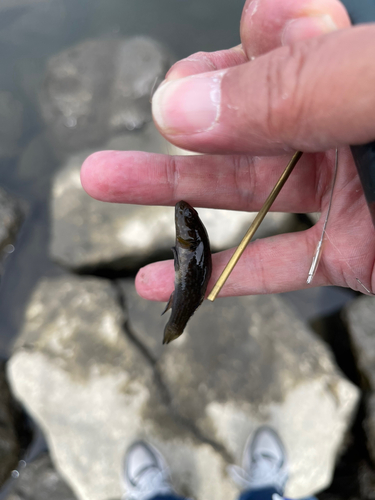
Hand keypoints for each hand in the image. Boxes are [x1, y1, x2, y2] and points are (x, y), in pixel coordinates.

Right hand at [81, 0, 374, 300]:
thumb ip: (296, 86)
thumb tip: (184, 104)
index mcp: (352, 77)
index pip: (274, 51)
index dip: (226, 64)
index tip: (188, 78)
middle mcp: (344, 132)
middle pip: (243, 127)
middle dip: (174, 134)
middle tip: (126, 134)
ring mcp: (348, 196)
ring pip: (247, 195)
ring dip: (174, 198)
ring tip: (109, 183)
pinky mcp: (352, 255)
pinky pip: (279, 264)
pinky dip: (222, 276)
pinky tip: (166, 278)